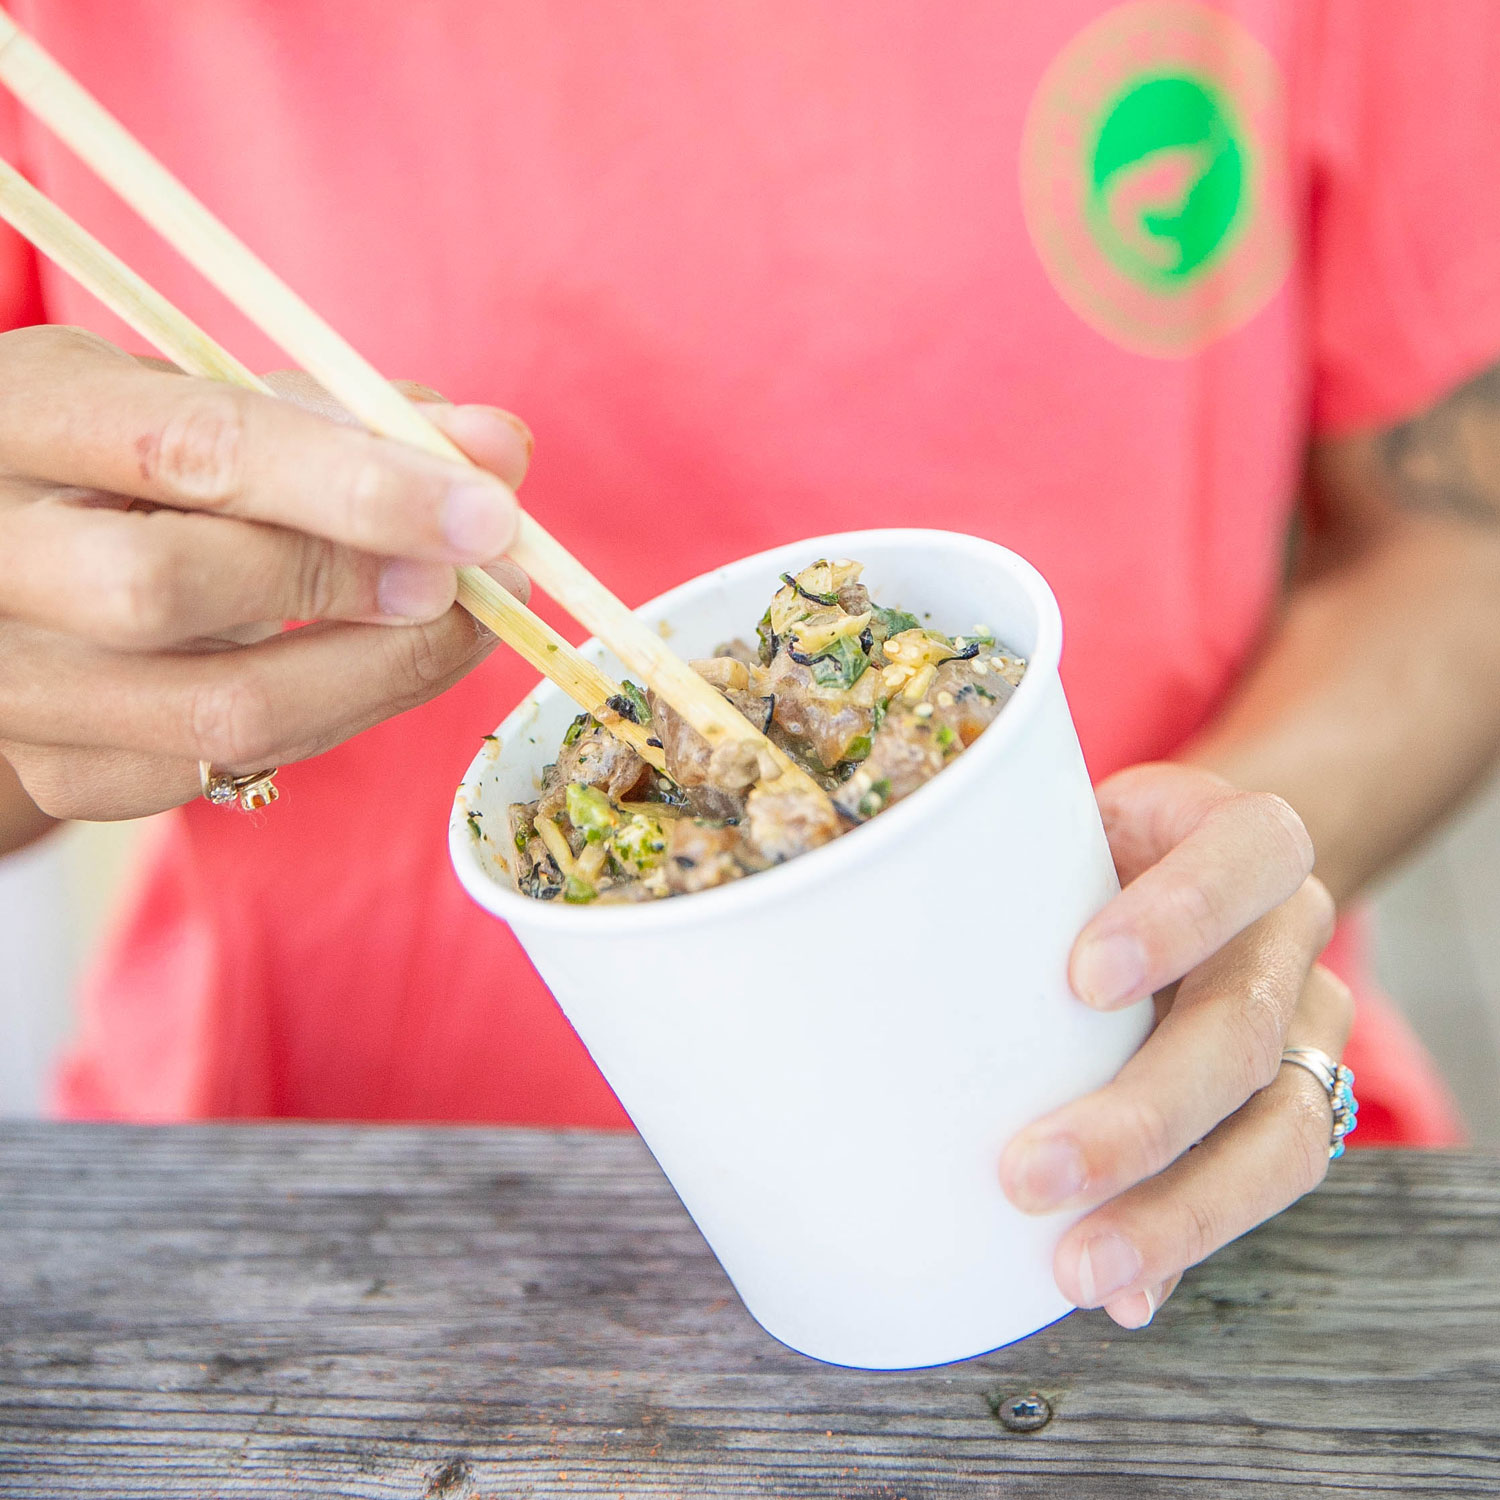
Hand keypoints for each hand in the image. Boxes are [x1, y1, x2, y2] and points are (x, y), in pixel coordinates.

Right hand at [0, 326, 531, 820]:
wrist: (20, 549)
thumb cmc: (138, 456)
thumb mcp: (214, 396)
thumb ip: (352, 413)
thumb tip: (499, 448)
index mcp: (16, 418)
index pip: (189, 451)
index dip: (357, 487)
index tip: (488, 512)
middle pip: (166, 592)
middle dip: (353, 585)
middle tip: (482, 574)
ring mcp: (12, 683)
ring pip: (217, 713)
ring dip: (382, 672)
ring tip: (467, 620)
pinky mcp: (62, 773)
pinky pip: (230, 769)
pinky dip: (339, 716)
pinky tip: (383, 663)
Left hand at [999, 762, 1352, 1328]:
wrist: (1186, 871)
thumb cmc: (1097, 855)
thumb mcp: (1068, 830)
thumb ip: (1012, 872)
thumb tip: (858, 953)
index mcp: (1245, 842)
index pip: (1248, 855)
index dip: (1181, 915)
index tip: (1084, 980)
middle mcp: (1290, 937)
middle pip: (1245, 1028)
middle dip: (1141, 1114)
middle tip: (1029, 1172)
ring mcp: (1305, 1029)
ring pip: (1281, 1133)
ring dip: (1172, 1210)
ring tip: (1076, 1266)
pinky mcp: (1293, 1107)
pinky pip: (1254, 1187)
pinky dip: (1183, 1246)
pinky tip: (1124, 1290)